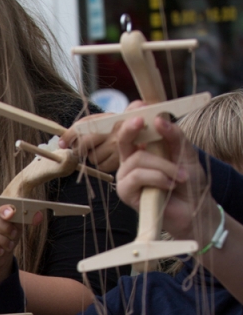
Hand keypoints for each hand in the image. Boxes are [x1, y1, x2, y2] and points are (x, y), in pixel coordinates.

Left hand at [60, 101, 145, 173]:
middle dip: (79, 146)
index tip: (61, 143)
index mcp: (108, 118)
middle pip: (84, 144)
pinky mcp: (121, 160)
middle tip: (82, 146)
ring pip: (92, 157)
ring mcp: (117, 147)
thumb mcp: (105, 118)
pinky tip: (108, 156)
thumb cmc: (120, 123)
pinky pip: (102, 166)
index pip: (82, 126)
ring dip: (92, 155)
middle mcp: (113, 131)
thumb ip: (83, 126)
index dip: (69, 135)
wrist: (146, 128)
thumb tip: (61, 143)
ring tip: (102, 147)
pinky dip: (101, 162)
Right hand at [115, 115, 216, 241]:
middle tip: (142, 120)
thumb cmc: (188, 182)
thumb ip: (175, 135)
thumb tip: (160, 120)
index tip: (142, 105)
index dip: (134, 114)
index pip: (132, 127)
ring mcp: (127, 176)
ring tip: (179, 176)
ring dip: (163, 166)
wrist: (192, 209)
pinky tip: (169, 185)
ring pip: (137, 159)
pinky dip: (157, 178)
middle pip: (123, 138)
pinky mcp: (126, 192)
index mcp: (144, 147)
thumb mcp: (186, 152)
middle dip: (131, 127)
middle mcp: (131, 160)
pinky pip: (137, 176)